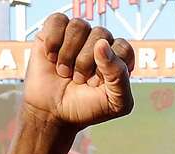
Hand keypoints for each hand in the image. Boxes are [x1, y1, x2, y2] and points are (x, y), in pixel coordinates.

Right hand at [24, 13, 135, 129]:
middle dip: (86, 63)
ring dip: (68, 54)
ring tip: (64, 72)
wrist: (52, 113)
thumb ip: (119, 76)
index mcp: (119, 59)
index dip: (109, 67)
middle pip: (101, 35)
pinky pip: (58, 20)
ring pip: (79, 26)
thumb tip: (102, 44)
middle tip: (79, 80)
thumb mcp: (115, 102)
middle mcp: (100, 44)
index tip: (98, 85)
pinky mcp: (55, 31)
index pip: (123, 48)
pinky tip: (51, 58)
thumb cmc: (85, 108)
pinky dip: (53, 41)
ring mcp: (78, 36)